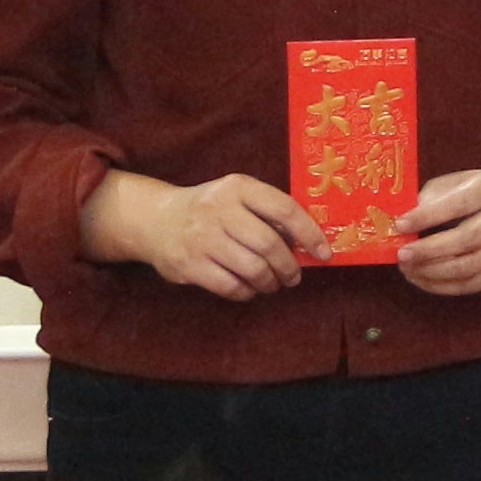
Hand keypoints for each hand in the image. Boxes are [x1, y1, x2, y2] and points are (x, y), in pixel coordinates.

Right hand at [81, 169, 320, 298]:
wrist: (156, 219)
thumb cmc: (210, 209)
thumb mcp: (237, 196)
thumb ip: (268, 212)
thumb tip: (309, 242)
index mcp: (238, 187)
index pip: (285, 209)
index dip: (310, 234)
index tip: (324, 253)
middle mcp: (219, 210)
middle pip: (269, 244)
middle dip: (288, 266)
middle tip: (294, 276)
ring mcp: (201, 238)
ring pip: (252, 269)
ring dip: (269, 282)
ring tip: (273, 284)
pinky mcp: (188, 265)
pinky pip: (230, 286)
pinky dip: (247, 292)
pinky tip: (250, 289)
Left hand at [392, 168, 480, 296]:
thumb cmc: (470, 195)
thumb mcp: (452, 184)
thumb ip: (429, 199)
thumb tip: (403, 223)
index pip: (459, 203)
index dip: (428, 216)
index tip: (400, 225)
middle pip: (466, 239)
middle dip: (429, 250)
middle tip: (402, 255)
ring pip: (469, 267)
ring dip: (433, 272)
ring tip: (408, 269)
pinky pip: (472, 284)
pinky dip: (443, 286)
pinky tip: (422, 279)